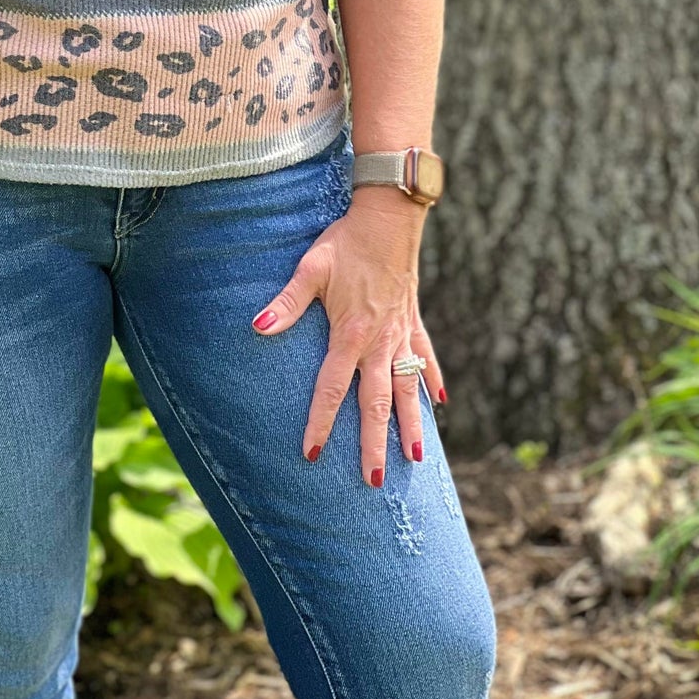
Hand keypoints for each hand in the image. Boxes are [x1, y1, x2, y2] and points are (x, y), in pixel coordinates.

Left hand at [249, 187, 444, 484]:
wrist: (390, 217)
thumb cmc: (346, 241)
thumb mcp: (311, 267)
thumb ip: (286, 303)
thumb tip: (258, 328)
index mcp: (351, 334)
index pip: (332, 389)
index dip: (320, 422)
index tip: (311, 454)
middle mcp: (380, 342)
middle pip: (376, 403)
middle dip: (373, 444)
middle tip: (375, 482)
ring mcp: (401, 334)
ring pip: (408, 389)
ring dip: (411, 424)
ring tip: (415, 459)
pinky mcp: (413, 321)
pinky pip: (426, 358)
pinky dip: (431, 381)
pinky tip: (440, 404)